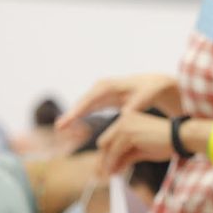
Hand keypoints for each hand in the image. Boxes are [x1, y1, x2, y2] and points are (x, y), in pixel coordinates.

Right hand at [58, 73, 181, 128]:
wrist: (152, 84)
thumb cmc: (150, 90)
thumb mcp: (145, 97)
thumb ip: (134, 105)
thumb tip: (125, 115)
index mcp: (109, 86)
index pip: (90, 99)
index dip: (79, 110)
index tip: (70, 120)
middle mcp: (101, 87)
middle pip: (82, 102)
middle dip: (71, 114)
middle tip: (59, 127)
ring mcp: (100, 93)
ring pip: (83, 106)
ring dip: (72, 117)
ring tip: (61, 128)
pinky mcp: (102, 100)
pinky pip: (87, 109)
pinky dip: (79, 116)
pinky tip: (72, 126)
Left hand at [95, 110, 177, 176]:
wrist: (179, 137)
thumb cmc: (165, 142)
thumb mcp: (141, 149)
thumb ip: (126, 156)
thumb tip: (114, 168)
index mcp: (126, 118)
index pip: (109, 138)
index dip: (105, 155)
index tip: (105, 168)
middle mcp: (123, 119)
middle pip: (104, 143)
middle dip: (103, 160)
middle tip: (103, 174)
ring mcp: (124, 126)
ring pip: (108, 149)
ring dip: (107, 164)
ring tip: (109, 175)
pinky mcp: (128, 134)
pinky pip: (115, 152)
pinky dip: (113, 164)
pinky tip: (115, 172)